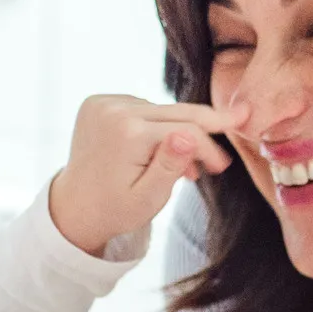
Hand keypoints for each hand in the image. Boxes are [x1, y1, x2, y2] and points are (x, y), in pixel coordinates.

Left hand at [46, 95, 237, 257]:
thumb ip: (170, 166)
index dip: (210, 148)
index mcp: (127, 133)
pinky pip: (142, 107)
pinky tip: (156, 148)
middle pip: (176, 112)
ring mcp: (103, 102)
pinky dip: (155, 125)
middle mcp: (114, 109)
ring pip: (160, 110)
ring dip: (178, 131)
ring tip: (183, 165)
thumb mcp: (148, 199)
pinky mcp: (97, 102)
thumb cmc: (115, 209)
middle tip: (238, 121)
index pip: (187, 130)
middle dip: (205, 127)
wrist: (74, 207)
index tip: (221, 166)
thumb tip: (190, 135)